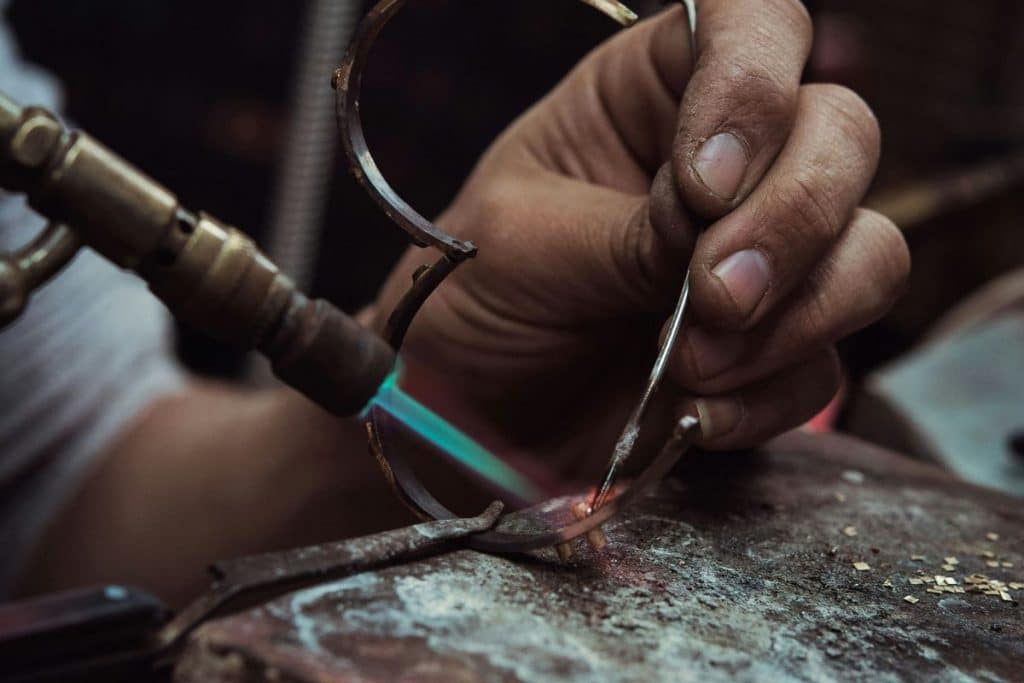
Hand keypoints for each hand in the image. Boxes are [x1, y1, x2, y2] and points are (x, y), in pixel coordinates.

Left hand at [373, 2, 908, 476]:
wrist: (470, 421)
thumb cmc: (473, 302)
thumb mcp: (520, 244)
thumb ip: (626, 233)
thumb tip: (717, 235)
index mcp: (646, 97)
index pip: (750, 27)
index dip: (754, 84)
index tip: (703, 185)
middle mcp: (722, 165)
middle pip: (841, 134)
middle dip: (791, 218)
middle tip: (711, 294)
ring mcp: (759, 259)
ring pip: (871, 249)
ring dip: (798, 312)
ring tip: (693, 366)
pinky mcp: (773, 350)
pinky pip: (825, 364)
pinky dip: (769, 393)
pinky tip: (694, 413)